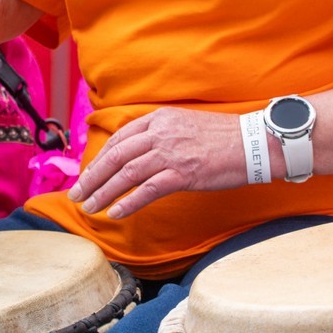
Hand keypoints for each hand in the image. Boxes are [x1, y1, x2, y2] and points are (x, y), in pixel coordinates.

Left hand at [73, 103, 249, 218]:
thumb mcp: (187, 126)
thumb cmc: (225, 138)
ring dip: (103, 193)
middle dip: (92, 177)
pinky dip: (128, 203)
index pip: (119, 139)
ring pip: (125, 174)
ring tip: (90, 207)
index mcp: (159, 120)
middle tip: (77, 194)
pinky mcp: (183, 173)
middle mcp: (160, 133)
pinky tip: (115, 213)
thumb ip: (162, 135)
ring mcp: (171, 153)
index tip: (88, 174)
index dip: (99, 158)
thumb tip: (141, 154)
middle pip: (115, 156)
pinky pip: (147, 190)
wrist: (255, 143)